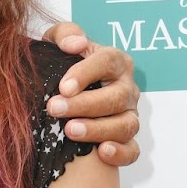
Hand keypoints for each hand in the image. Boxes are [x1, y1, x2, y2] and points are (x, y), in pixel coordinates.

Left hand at [42, 22, 140, 167]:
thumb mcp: (57, 45)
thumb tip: (74, 44)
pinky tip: (102, 152)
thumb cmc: (62, 67)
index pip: (108, 62)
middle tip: (55, 108)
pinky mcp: (127, 140)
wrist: (62, 95)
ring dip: (98, 129)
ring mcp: (129, 115)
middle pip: (116, 97)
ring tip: (70, 131)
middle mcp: (126, 88)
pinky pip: (131, 150)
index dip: (86, 73)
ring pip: (125, 125)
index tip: (63, 86)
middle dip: (84, 104)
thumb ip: (64, 34)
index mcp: (114, 62)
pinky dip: (120, 153)